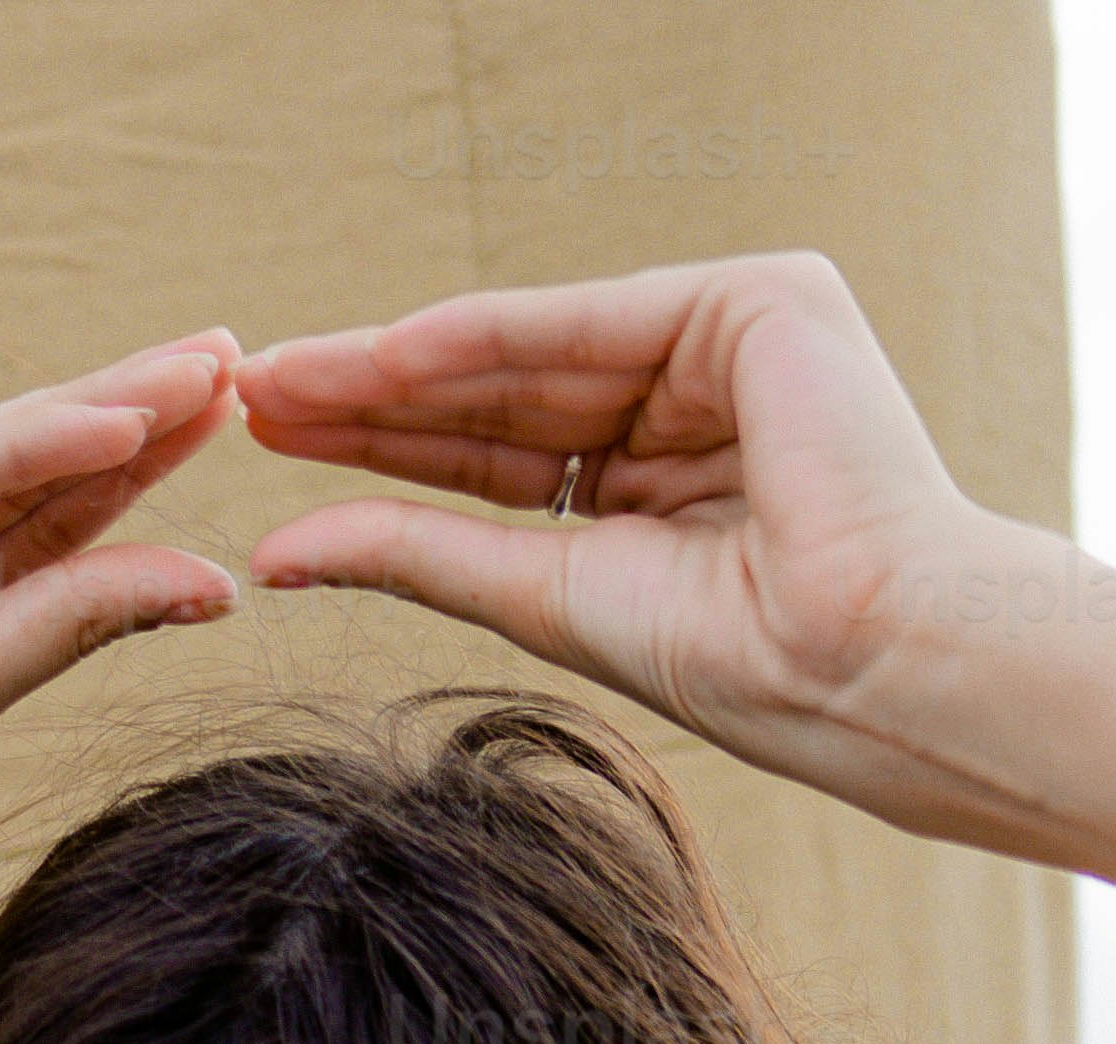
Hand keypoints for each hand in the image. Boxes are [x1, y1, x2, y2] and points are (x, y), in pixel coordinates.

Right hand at [0, 336, 241, 940]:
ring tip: (207, 373)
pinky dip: (26, 445)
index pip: (45, 531)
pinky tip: (119, 428)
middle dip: (133, 419)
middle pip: (28, 472)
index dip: (135, 484)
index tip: (227, 440)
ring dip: (103, 411)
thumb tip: (207, 582)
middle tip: (236, 363)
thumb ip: (65, 620)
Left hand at [232, 256, 987, 806]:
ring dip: (397, 366)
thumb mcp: (549, 601)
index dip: (387, 450)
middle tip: (251, 400)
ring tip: (281, 384)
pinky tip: (375, 360)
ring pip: (530, 350)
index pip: (505, 454)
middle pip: (504, 394)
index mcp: (675, 485)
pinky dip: (475, 339)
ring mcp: (735, 342)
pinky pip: (582, 318)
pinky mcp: (760, 302)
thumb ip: (422, 554)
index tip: (278, 453)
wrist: (863, 666)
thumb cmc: (744, 670)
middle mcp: (703, 400)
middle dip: (373, 400)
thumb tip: (281, 551)